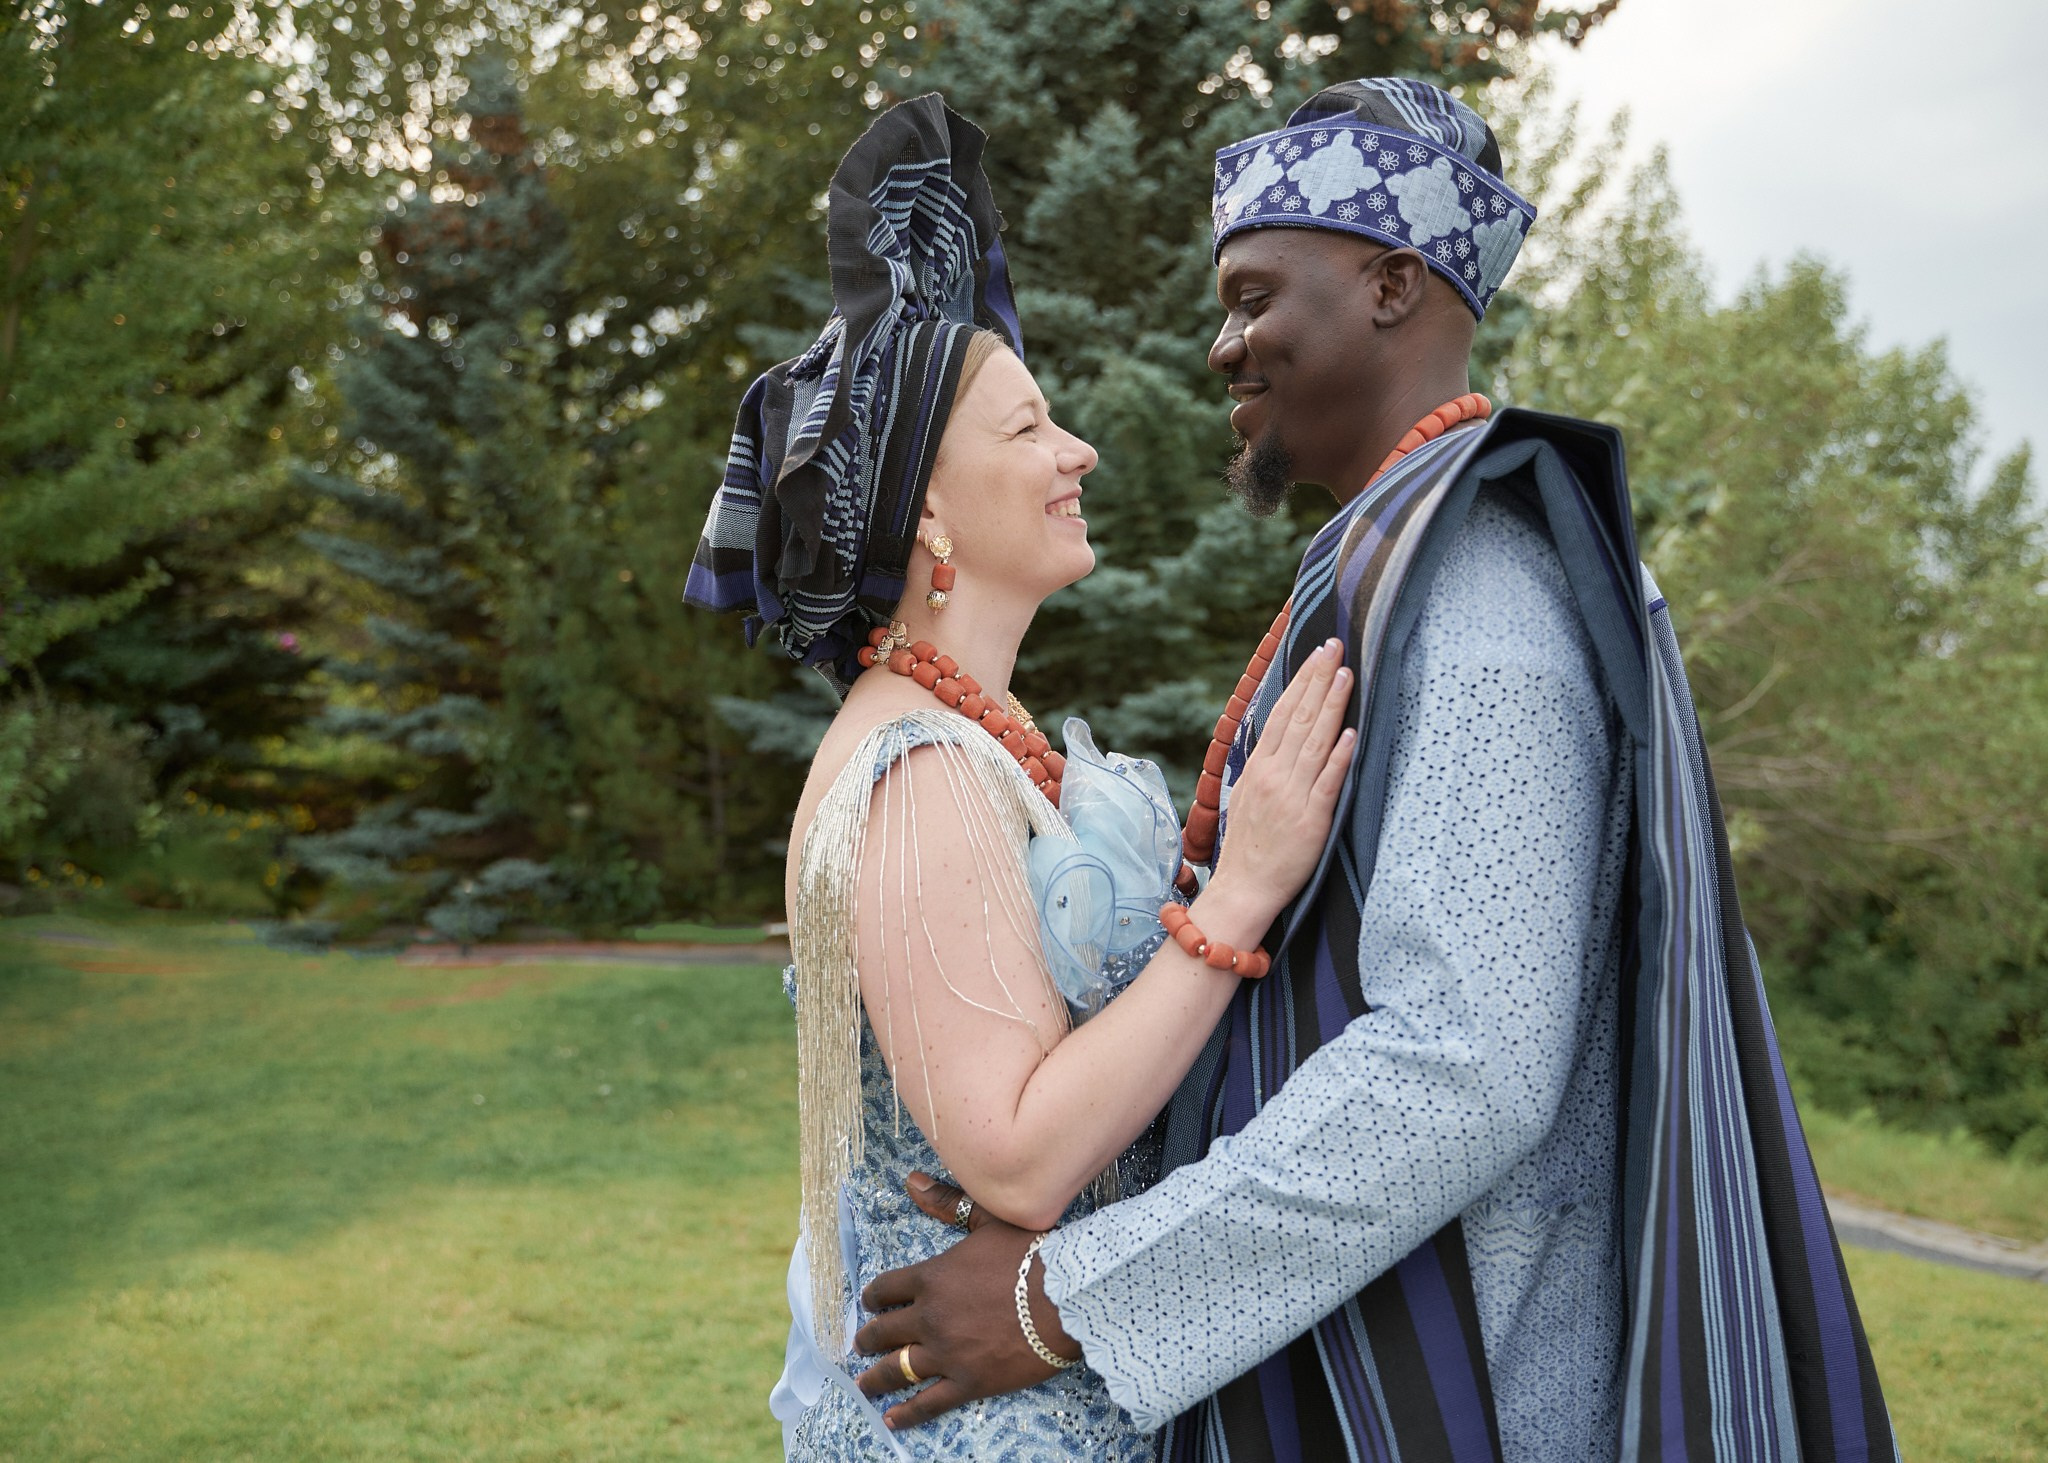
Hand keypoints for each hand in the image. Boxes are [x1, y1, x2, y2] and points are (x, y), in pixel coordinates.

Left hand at [850, 1173, 1077, 1428]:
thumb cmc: (1031, 1254)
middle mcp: (929, 1317)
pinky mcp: (968, 1382)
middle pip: (884, 1331)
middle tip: (860, 1344)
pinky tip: (891, 1420)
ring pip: (896, 1369)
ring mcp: (946, 1353)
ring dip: (875, 1377)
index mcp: (931, 1278)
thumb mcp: (987, 1220)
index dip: (873, 1297)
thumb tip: (911, 1180)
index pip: (885, 1289)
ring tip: (863, 1384)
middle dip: (868, 1337)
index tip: (869, 1304)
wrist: (1067, 1296)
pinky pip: (928, 1403)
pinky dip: (907, 1414)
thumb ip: (946, 1204)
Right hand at [1206, 637, 1356, 929]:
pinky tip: (1351, 733)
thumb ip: (1265, 764)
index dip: (1303, 681)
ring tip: (1346, 675)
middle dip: (1319, 679)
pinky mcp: (1312, 820)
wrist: (1243, 888)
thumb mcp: (1248, 795)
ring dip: (1332, 706)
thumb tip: (1281, 735)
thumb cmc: (1249, 844)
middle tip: (1335, 646)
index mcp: (1259, 767)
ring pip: (1315, 742)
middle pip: (1300, 718)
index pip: (1283, 712)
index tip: (1318, 654)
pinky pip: (1327, 783)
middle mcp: (1274, 775)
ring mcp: (1292, 796)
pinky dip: (1338, 757)